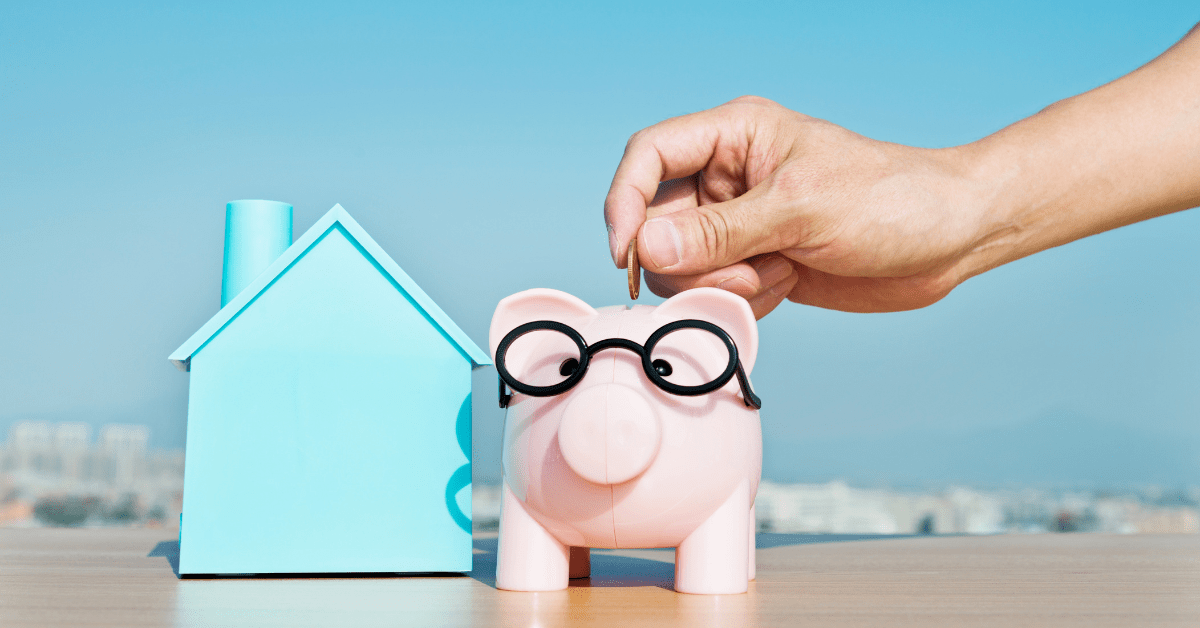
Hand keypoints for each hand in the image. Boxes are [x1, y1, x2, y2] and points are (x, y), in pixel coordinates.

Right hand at [604, 96, 992, 315]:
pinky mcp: (756, 262)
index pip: (648, 157)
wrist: (950, 239)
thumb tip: (647, 247)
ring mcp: (740, 224)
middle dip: (691, 261)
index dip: (625, 202)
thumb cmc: (892, 199)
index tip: (628, 254)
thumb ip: (720, 231)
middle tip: (741, 272)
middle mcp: (728, 178)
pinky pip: (716, 292)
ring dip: (722, 284)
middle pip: (657, 224)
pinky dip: (743, 301)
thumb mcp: (801, 209)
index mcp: (735, 136)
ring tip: (775, 274)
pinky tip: (788, 283)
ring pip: (682, 266)